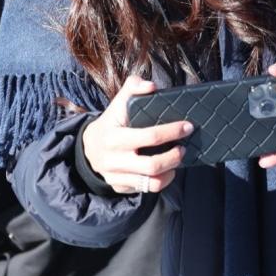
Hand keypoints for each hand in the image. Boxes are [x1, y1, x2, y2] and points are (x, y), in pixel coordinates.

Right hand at [81, 76, 190, 193]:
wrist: (88, 147)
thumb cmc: (111, 123)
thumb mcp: (117, 104)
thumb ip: (132, 87)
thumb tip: (151, 86)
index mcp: (114, 136)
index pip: (149, 136)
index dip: (172, 132)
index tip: (187, 127)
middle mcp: (113, 159)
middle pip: (152, 165)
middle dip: (174, 157)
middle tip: (183, 148)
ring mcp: (115, 176)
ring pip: (151, 182)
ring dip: (170, 171)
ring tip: (177, 160)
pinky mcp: (119, 187)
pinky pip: (146, 189)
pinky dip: (161, 181)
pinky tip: (166, 171)